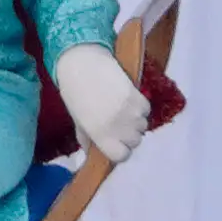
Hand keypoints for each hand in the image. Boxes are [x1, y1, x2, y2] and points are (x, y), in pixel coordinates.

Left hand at [53, 42, 148, 163]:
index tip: (116, 143)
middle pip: (135, 141)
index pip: (122, 156)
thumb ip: (86, 138)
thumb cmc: (75, 93)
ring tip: (123, 110)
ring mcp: (130, 112)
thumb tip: (91, 152)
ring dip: (136, 121)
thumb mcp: (78, 120)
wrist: (83, 64)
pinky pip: (146, 110)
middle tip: (118, 125)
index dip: (120, 151)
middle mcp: (118, 127)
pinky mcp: (138, 96)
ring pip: (143, 125)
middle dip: (129, 135)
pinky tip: (129, 100)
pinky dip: (140, 107)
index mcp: (101, 136)